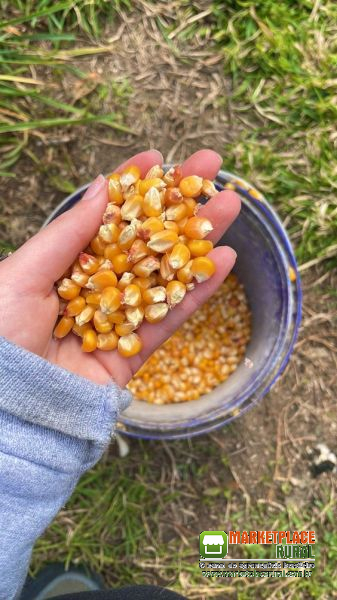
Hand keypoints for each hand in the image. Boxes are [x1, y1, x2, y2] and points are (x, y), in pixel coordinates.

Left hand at [0, 149, 239, 386]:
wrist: (4, 408)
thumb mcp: (24, 273)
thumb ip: (69, 233)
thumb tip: (104, 187)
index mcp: (64, 265)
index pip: (105, 218)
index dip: (132, 187)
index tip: (159, 157)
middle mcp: (95, 288)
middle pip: (143, 239)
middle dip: (176, 203)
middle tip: (210, 167)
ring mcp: (117, 319)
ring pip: (164, 273)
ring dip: (198, 239)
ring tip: (231, 204)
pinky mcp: (133, 353)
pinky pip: (169, 319)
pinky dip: (197, 292)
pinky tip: (222, 261)